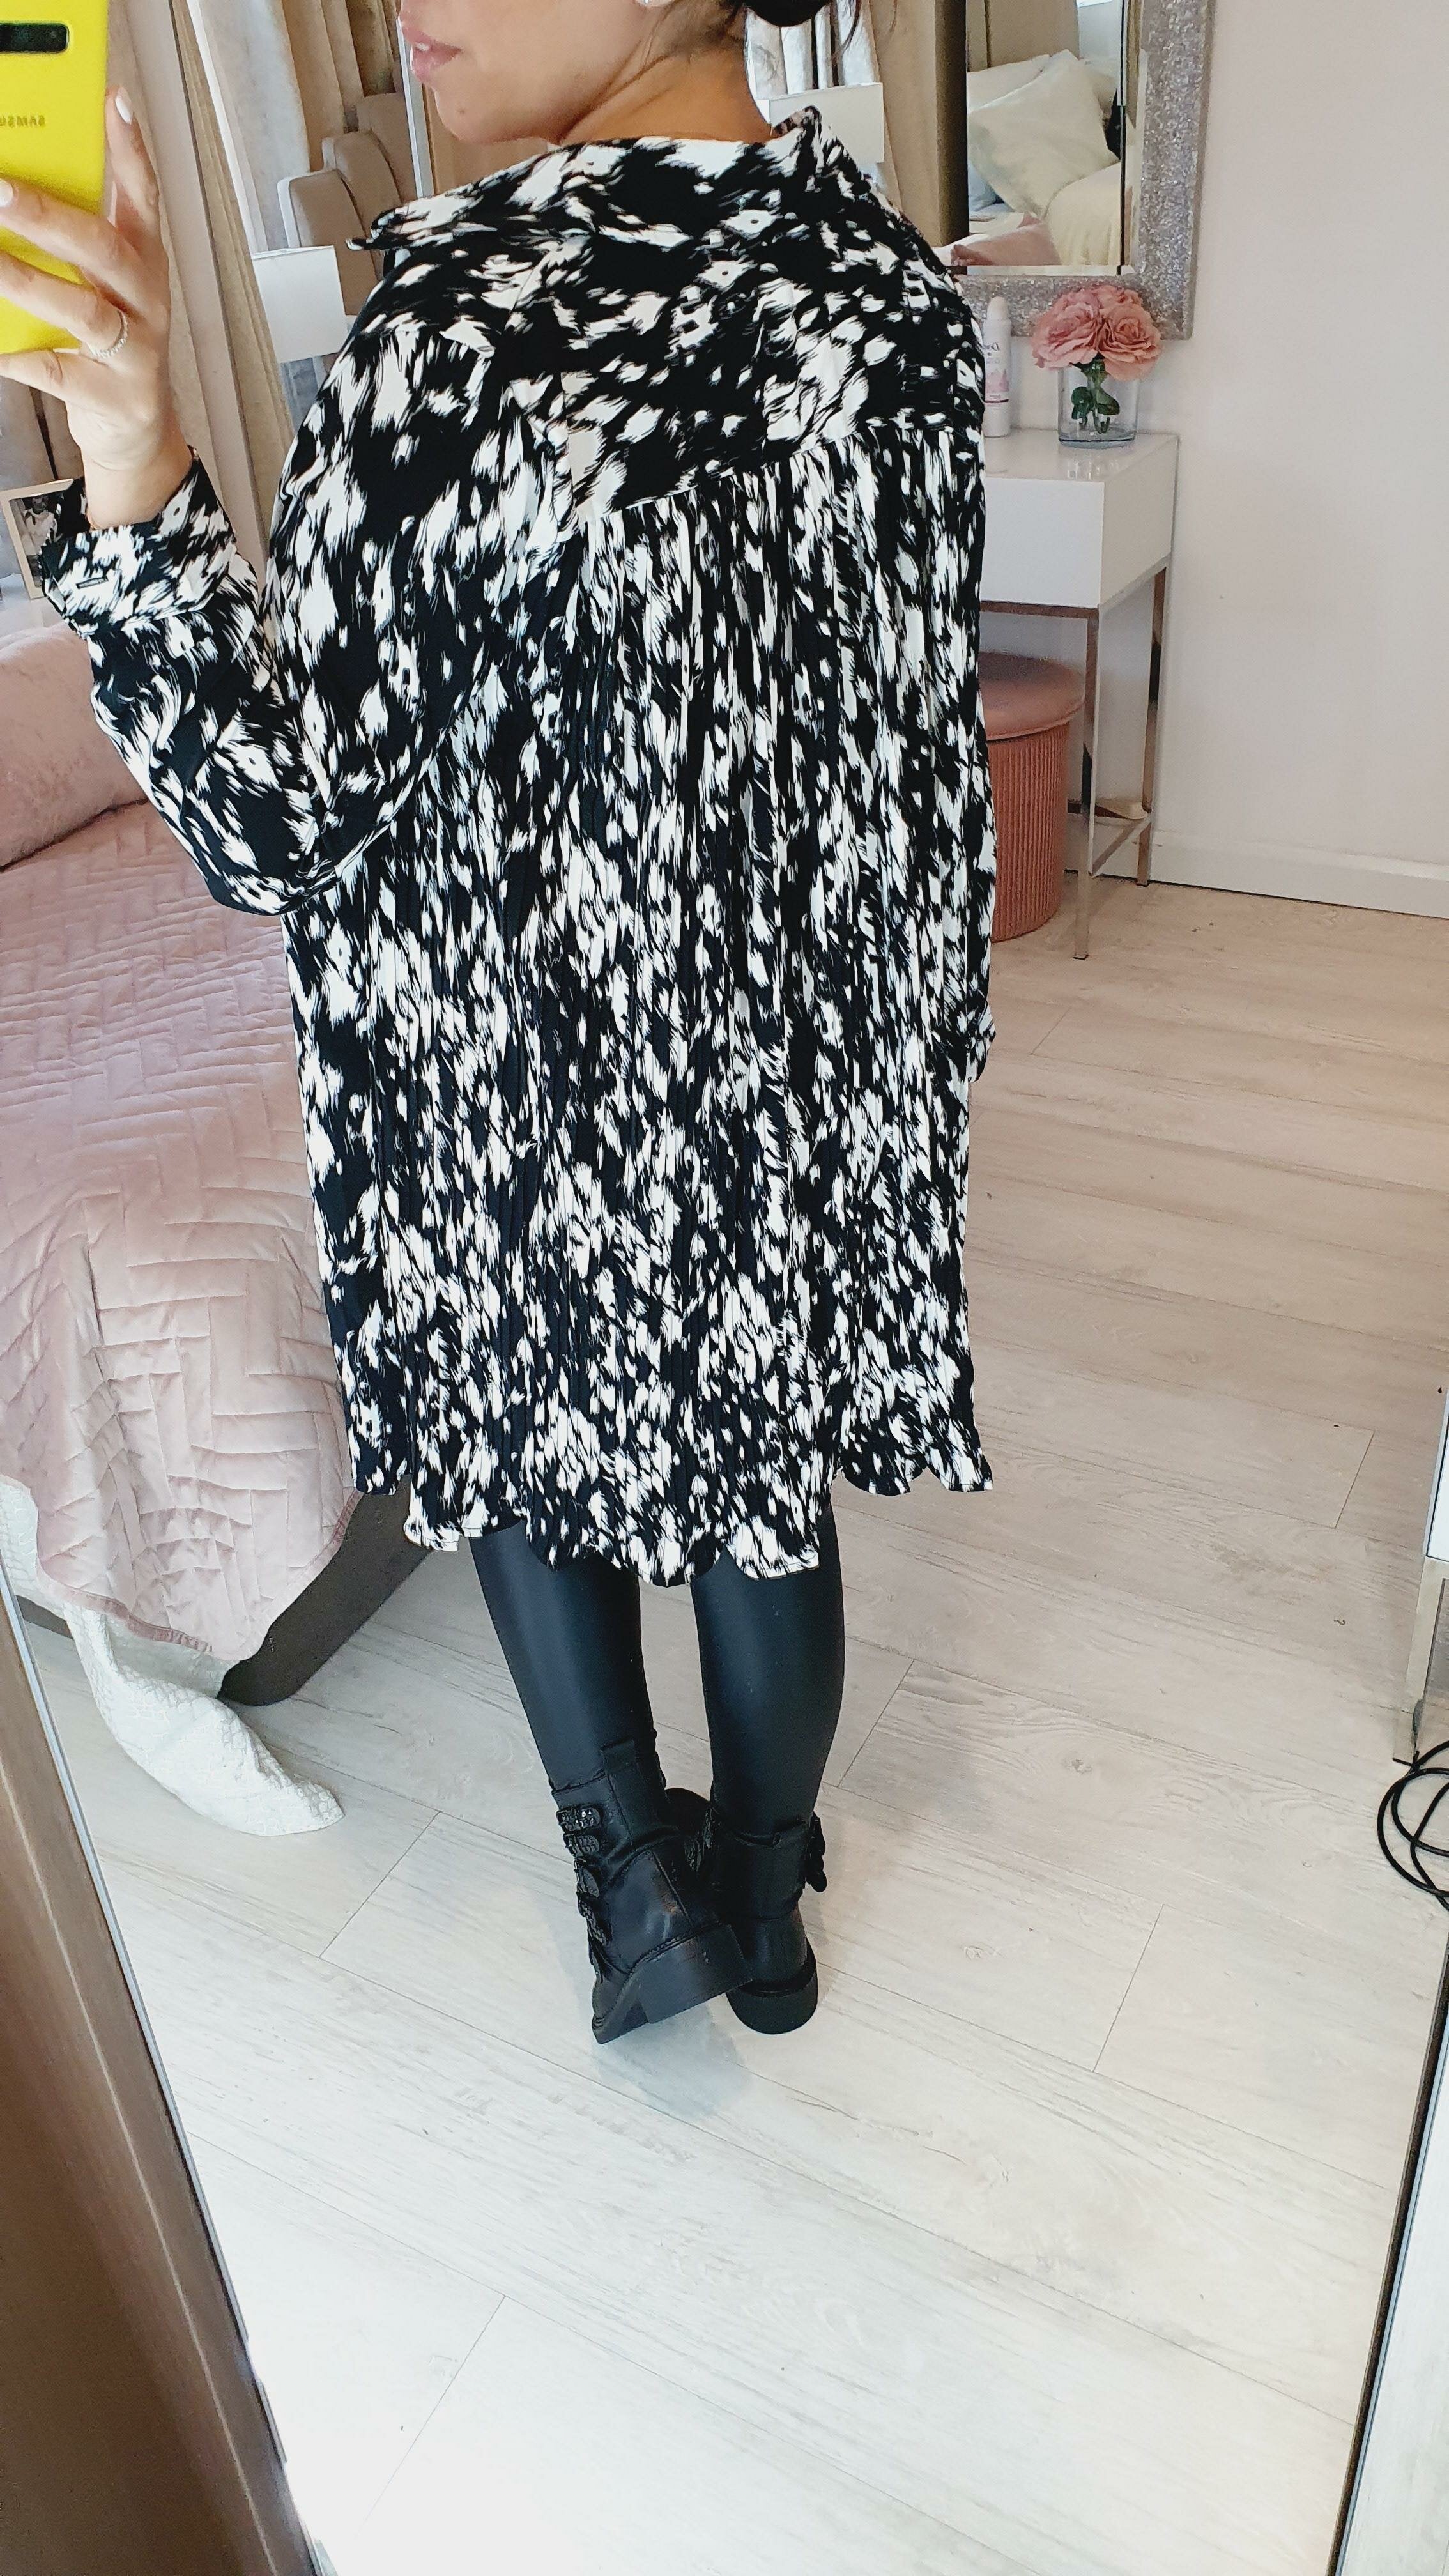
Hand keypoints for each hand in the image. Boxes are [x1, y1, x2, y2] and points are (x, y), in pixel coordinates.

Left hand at [0, 87, 193, 527]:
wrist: (134, 433)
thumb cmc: (110, 345)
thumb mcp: (101, 286)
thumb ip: (73, 242)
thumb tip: (17, 189)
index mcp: (145, 264)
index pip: (144, 198)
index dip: (132, 151)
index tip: (115, 103)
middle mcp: (148, 304)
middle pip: (105, 251)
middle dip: (50, 218)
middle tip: (1, 192)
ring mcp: (137, 354)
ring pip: (84, 312)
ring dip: (29, 284)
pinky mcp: (117, 399)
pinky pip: (59, 371)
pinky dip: (20, 357)